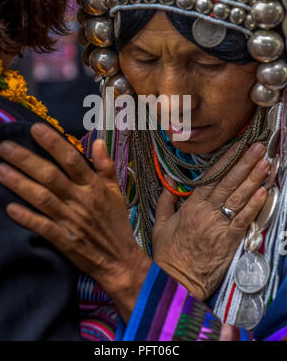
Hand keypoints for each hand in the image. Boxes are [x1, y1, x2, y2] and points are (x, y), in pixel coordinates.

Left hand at [0, 124, 150, 322]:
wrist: (119, 260)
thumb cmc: (115, 223)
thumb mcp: (116, 191)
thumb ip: (106, 166)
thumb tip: (98, 141)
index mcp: (94, 186)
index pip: (72, 160)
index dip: (53, 143)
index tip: (35, 129)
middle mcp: (81, 200)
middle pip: (51, 176)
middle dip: (26, 160)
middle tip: (4, 147)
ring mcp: (70, 220)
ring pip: (42, 198)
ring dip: (20, 184)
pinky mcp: (63, 240)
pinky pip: (42, 227)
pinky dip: (27, 217)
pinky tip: (10, 208)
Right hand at [153, 142, 268, 300]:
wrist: (176, 279)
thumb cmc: (168, 253)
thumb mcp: (160, 223)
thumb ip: (165, 200)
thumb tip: (169, 180)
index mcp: (192, 205)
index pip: (212, 177)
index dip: (226, 160)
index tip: (238, 146)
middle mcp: (207, 211)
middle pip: (229, 182)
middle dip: (245, 163)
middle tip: (259, 147)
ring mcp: (219, 225)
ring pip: (239, 197)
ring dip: (254, 179)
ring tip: (266, 163)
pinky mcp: (229, 240)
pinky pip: (243, 219)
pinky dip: (254, 205)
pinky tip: (264, 192)